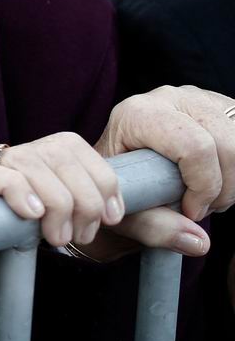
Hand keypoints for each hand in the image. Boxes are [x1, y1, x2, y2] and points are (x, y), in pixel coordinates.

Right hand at [0, 133, 126, 299]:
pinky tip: (29, 217)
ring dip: (56, 202)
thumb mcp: (29, 227)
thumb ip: (58, 215)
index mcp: (23, 162)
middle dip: (85, 196)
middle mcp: (1, 156)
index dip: (101, 177)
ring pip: (30, 162)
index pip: (71, 145)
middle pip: (58, 153)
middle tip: (82, 234)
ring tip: (55, 237)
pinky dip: (14, 191)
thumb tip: (105, 217)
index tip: (114, 215)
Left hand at [96, 84, 234, 221]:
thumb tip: (199, 242)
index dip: (203, 186)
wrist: (123, 175)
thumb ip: (156, 229)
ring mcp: (199, 98)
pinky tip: (220, 181)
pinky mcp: (220, 107)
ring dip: (234, 179)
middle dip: (223, 187)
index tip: (191, 211)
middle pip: (227, 144)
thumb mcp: (124, 214)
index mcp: (137, 114)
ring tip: (208, 195)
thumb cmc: (118, 190)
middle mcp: (169, 98)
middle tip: (202, 208)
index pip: (194, 147)